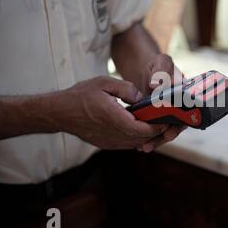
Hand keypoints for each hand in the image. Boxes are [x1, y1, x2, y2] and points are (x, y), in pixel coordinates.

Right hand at [53, 76, 167, 149]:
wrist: (60, 112)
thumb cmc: (81, 95)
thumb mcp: (104, 83)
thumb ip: (126, 88)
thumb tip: (141, 97)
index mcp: (114, 118)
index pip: (143, 129)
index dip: (158, 126)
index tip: (167, 118)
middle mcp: (113, 133)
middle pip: (142, 139)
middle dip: (156, 131)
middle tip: (166, 121)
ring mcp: (109, 142)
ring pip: (136, 143)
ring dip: (147, 136)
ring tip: (156, 124)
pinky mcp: (106, 144)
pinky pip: (127, 144)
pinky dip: (136, 138)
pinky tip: (140, 128)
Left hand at [138, 54, 186, 152]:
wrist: (148, 70)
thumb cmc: (158, 65)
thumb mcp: (161, 63)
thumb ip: (160, 72)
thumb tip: (155, 86)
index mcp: (187, 95)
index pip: (187, 114)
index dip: (179, 125)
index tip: (168, 132)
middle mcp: (180, 108)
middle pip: (176, 126)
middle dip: (164, 137)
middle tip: (150, 144)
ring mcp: (169, 114)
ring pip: (164, 130)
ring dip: (155, 140)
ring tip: (142, 148)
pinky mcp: (157, 118)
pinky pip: (154, 129)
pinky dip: (148, 136)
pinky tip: (137, 143)